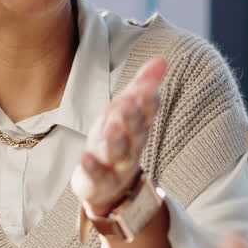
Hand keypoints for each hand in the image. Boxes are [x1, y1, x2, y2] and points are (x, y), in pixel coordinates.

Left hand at [71, 57, 165, 214]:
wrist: (110, 188)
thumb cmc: (119, 140)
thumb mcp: (128, 111)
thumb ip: (143, 86)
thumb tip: (162, 59)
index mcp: (139, 126)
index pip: (148, 112)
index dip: (148, 101)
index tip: (149, 88)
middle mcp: (131, 146)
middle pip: (135, 132)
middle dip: (132, 118)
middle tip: (129, 102)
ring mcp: (116, 166)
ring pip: (119, 153)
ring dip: (116, 141)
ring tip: (112, 127)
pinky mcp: (99, 182)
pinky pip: (96, 175)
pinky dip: (91, 167)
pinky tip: (85, 157)